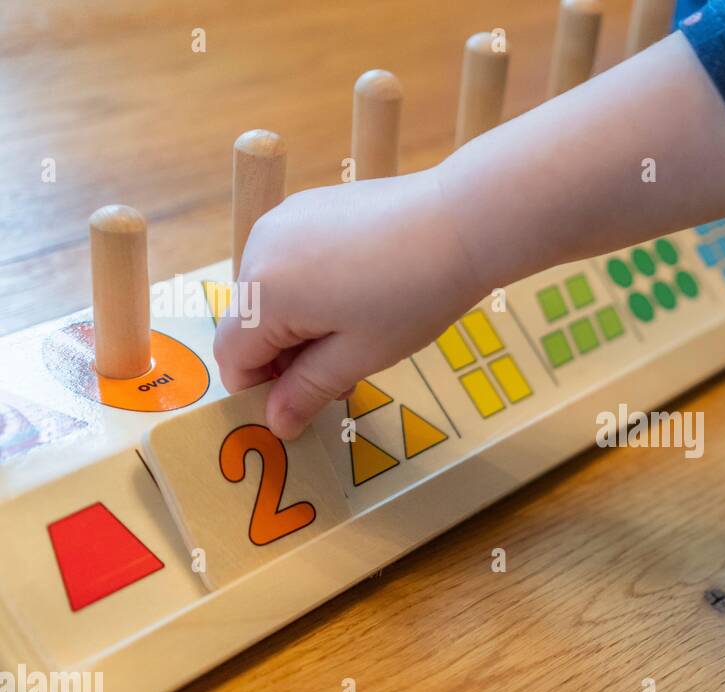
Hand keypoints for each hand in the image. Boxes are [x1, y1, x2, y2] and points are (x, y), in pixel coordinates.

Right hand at [213, 168, 483, 438]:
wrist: (461, 222)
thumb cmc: (412, 295)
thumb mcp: (359, 357)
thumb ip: (307, 390)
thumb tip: (276, 423)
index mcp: (263, 292)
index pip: (232, 356)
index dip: (261, 388)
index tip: (304, 402)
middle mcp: (259, 248)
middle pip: (250, 322)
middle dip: (286, 357)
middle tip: (345, 375)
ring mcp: (283, 220)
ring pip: (271, 291)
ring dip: (301, 323)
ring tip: (360, 335)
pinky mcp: (309, 205)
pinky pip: (292, 259)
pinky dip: (312, 287)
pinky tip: (362, 293)